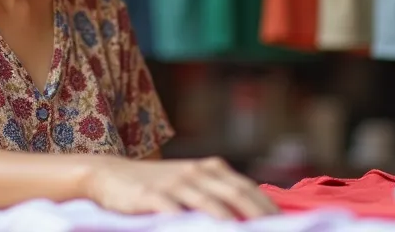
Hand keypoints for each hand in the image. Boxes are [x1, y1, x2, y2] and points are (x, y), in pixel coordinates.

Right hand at [84, 156, 278, 219]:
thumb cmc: (156, 185)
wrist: (109, 174)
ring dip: (231, 222)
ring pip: (211, 204)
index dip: (268, 208)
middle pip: (237, 194)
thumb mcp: (190, 182)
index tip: (285, 226)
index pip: (248, 188)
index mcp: (211, 168)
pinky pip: (176, 211)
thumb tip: (251, 214)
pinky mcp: (153, 196)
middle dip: (260, 216)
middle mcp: (198, 172)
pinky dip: (191, 222)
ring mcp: (176, 183)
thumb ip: (218, 193)